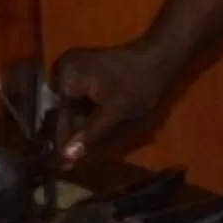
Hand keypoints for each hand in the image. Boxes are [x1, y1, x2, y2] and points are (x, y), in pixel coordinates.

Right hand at [48, 39, 182, 164]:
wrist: (161, 57)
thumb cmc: (139, 84)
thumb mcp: (115, 113)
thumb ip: (90, 134)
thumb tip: (66, 156)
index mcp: (67, 75)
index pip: (61, 115)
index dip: (64, 141)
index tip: (63, 165)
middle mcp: (65, 68)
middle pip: (66, 109)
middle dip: (74, 132)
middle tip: (74, 161)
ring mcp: (76, 66)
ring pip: (75, 105)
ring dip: (82, 124)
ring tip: (83, 150)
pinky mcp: (89, 69)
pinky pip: (83, 96)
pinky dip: (89, 112)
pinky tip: (95, 129)